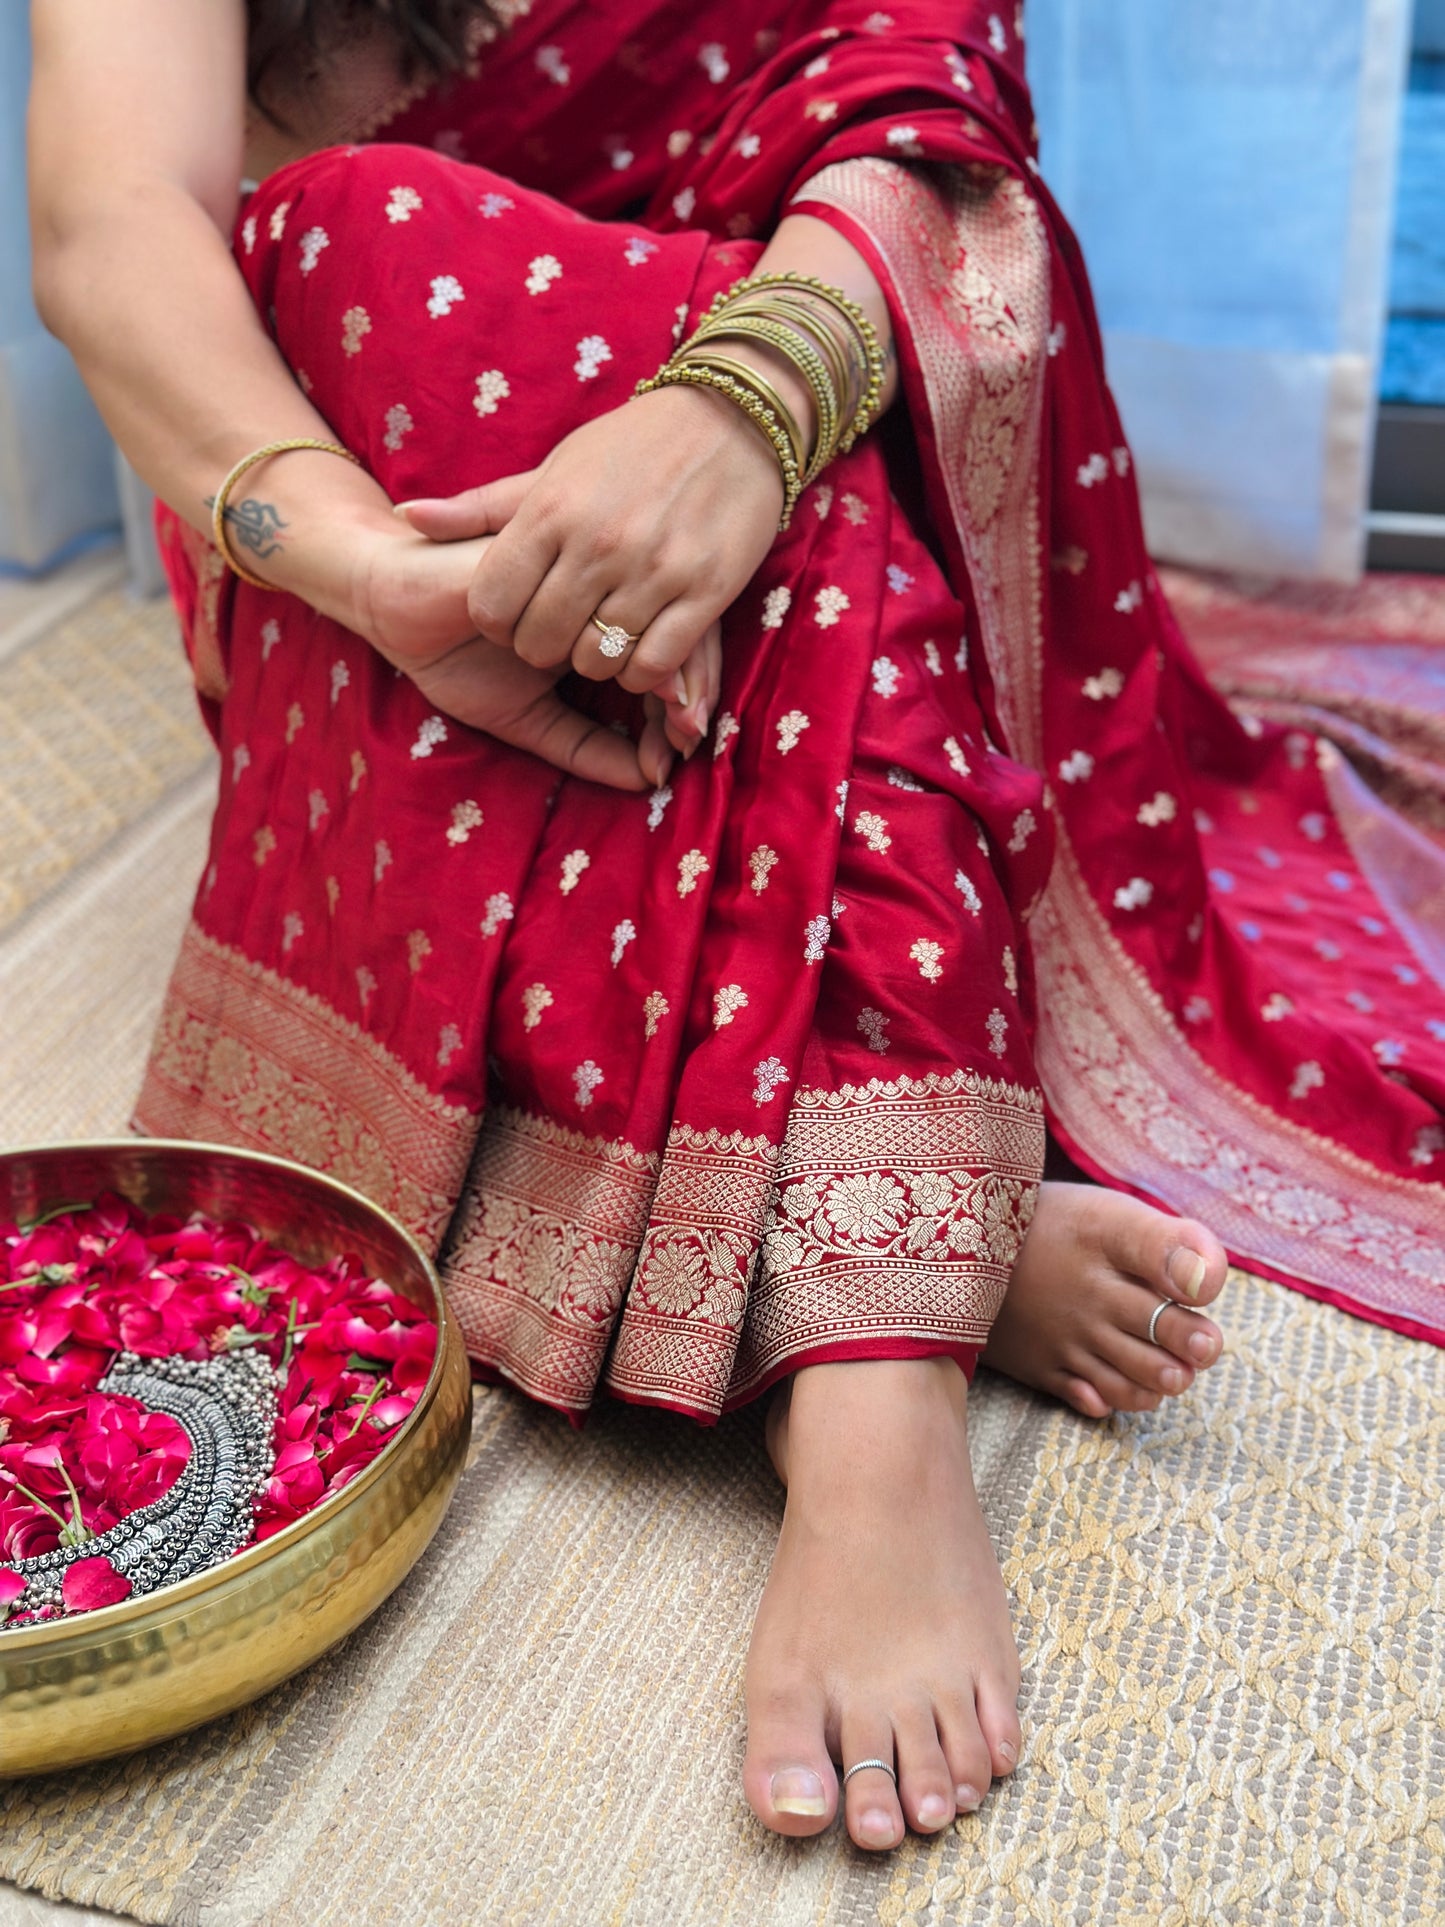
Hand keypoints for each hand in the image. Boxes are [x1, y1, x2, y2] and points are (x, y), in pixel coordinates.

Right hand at [352, 517, 683, 790]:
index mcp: (602, 618)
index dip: (684, 700)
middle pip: (677, 629)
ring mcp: (586, 567)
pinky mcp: (563, 558)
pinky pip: (612, 593)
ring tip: (679, 717)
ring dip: (675, 667)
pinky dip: (635, 640)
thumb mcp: (529, 717)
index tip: (683, 749)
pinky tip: (641, 678)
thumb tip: (648, 780)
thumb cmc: (457, 658)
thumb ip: (586, 747)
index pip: (666, 653)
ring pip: (656, 609)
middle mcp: (604, 587)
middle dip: (693, 689)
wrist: (392, 609)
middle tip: (691, 736)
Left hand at [395, 383, 782, 735]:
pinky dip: (642, 671)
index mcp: (550, 511)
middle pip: (541, 642)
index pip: (493, 605)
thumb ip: (480, 507)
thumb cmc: (632, 446)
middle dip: (543, 646)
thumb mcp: (552, 468)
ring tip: (604, 634)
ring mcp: (653, 571)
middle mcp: (598, 544)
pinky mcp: (704, 593)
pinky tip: (641, 647)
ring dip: (595, 660)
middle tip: (562, 630)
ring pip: (597, 660)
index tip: (518, 613)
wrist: (735, 421)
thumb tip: (406, 516)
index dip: (498, 623)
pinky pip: (653, 665)